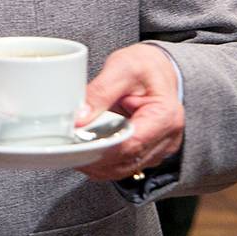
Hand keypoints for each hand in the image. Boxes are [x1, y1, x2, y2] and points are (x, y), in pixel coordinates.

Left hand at [75, 44, 184, 180]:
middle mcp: (167, 138)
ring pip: (124, 169)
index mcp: (165, 116)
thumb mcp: (121, 68)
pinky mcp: (148, 152)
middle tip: (69, 148)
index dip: (103, 148)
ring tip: (74, 150)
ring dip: (98, 164)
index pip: (132, 144)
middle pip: (127, 161)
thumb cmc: (145, 66)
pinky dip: (104, 163)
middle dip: (96, 158)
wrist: (157, 68)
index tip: (78, 144)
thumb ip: (100, 93)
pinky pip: (124, 165)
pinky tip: (88, 152)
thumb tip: (79, 118)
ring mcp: (159, 148)